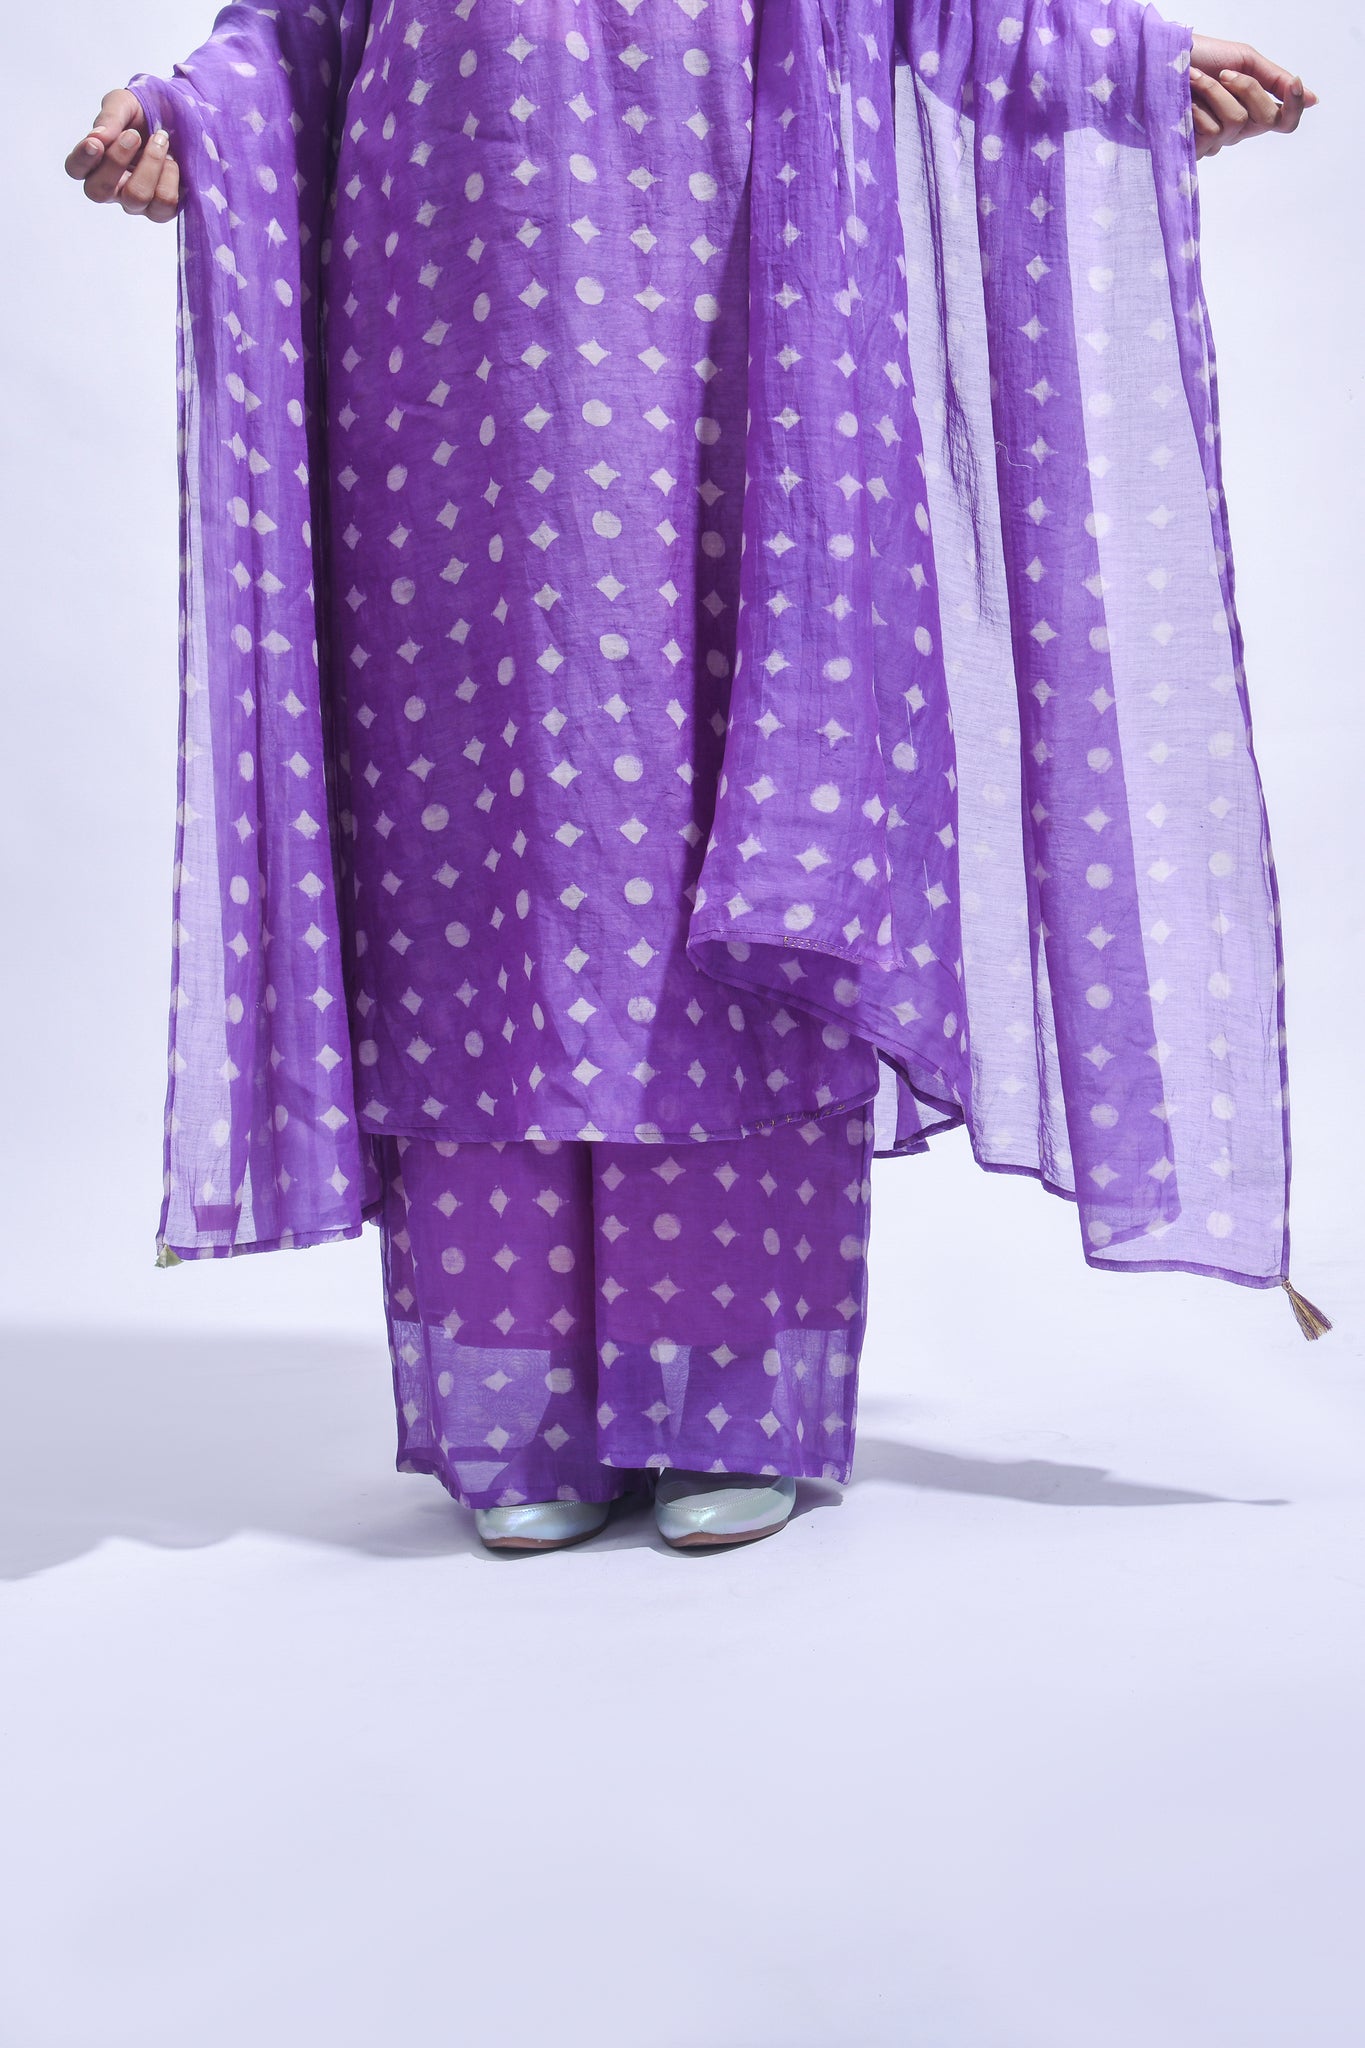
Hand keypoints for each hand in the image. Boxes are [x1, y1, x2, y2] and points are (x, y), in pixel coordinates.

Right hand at [64, 87, 179, 221]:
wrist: (181, 118)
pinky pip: (163, 204)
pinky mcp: (162, 209)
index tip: (95, 142)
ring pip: (135, 197)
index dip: (82, 159)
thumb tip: (98, 137)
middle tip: (133, 135)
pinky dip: (170, 177)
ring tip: (160, 139)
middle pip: (99, 191)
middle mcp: (112, 187)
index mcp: (95, 160)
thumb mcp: (125, 104)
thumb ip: (109, 117)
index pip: (75, 169)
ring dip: (149, 164)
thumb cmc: (145, 112)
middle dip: (116, 161)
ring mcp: (136, 202)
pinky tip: (173, 161)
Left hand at [1189, 37, 1317, 159]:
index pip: (1284, 121)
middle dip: (1248, 89)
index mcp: (1251, 107)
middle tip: (1224, 73)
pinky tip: (1184, 100)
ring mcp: (1215, 142)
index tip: (1295, 84)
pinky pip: (1212, 131)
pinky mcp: (1193, 149)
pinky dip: (1198, 106)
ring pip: (1237, 122)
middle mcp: (1236, 130)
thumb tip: (1314, 99)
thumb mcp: (1243, 60)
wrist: (1157, 61)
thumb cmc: (1198, 57)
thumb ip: (1275, 79)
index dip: (1295, 107)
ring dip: (1215, 94)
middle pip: (1266, 120)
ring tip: (1194, 80)